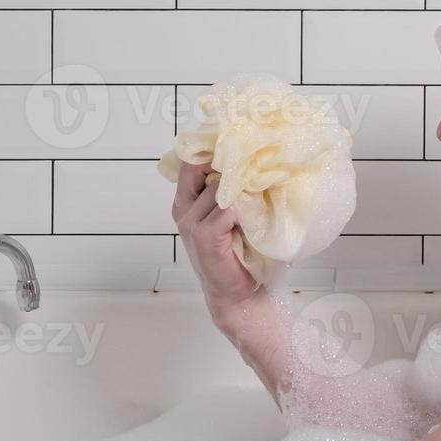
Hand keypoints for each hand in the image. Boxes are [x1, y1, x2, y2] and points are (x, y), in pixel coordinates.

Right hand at [172, 160, 260, 318]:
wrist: (238, 294)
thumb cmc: (240, 253)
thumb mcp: (231, 216)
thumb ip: (231, 192)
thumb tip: (254, 161)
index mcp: (186, 201)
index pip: (192, 162)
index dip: (213, 152)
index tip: (239, 147)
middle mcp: (183, 209)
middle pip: (201, 168)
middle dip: (228, 168)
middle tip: (253, 171)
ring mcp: (190, 223)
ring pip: (221, 188)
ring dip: (242, 194)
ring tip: (256, 207)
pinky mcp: (204, 236)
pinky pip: (227, 209)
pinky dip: (243, 213)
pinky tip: (250, 224)